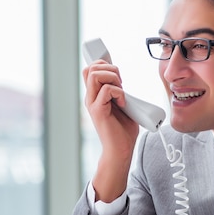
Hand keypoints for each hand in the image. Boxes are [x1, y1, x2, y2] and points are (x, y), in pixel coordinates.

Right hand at [83, 61, 139, 200]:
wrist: (121, 150)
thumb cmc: (123, 130)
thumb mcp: (122, 104)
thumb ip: (118, 91)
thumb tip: (120, 77)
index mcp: (94, 95)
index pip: (90, 69)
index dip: (104, 64)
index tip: (118, 75)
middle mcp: (90, 97)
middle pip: (91, 68)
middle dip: (110, 68)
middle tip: (121, 83)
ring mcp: (92, 104)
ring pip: (95, 75)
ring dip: (113, 78)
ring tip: (121, 91)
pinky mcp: (98, 111)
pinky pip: (106, 90)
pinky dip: (119, 92)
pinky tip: (123, 103)